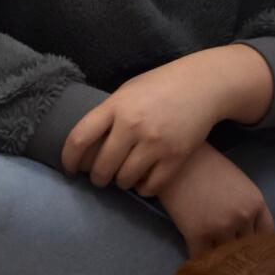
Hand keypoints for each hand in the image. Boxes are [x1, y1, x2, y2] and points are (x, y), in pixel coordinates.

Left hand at [62, 45, 273, 194]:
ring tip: (124, 177)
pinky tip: (144, 181)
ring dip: (121, 183)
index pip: (80, 138)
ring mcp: (156, 142)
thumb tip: (87, 143)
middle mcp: (133, 125)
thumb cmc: (162, 86)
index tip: (70, 169)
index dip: (69, 159)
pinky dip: (143, 188)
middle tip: (99, 178)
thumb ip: (109, 113)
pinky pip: (151, 186)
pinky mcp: (176, 156)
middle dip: (97, 178)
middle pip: (102, 166)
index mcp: (116, 106)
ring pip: (125, 180)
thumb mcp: (128, 91)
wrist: (204, 85)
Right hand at [156, 143, 274, 256]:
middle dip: (240, 254)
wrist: (177, 159)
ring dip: (219, 260)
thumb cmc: (207, 167)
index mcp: (256, 203)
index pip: (267, 235)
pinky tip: (196, 260)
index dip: (258, 244)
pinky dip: (199, 261)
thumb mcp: (240, 184)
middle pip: (247, 248)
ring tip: (213, 264)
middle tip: (231, 260)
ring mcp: (220, 227)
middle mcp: (242, 217)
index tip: (251, 250)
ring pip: (225, 256)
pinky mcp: (196, 234)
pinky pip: (202, 257)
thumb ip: (249, 208)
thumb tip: (249, 235)